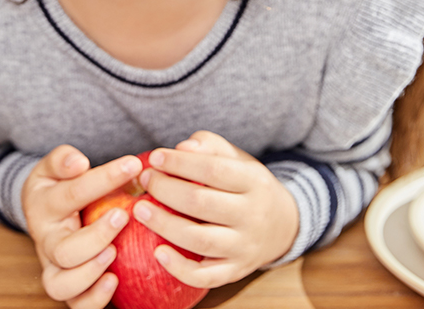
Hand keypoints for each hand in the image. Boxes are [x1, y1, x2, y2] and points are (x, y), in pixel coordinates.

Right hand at [22, 145, 142, 307]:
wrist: (42, 212)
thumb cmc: (56, 185)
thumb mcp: (52, 166)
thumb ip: (62, 159)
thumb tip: (79, 163)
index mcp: (43, 206)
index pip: (71, 194)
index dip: (104, 179)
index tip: (133, 165)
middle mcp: (45, 241)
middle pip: (63, 250)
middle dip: (96, 236)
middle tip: (122, 216)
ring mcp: (54, 268)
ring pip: (61, 285)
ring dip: (90, 273)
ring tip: (114, 252)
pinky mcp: (67, 288)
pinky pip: (75, 306)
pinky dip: (93, 299)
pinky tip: (115, 280)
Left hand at [133, 131, 298, 289]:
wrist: (283, 224)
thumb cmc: (247, 184)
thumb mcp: (237, 158)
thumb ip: (209, 145)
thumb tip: (182, 147)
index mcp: (254, 181)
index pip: (213, 169)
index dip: (180, 163)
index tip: (155, 157)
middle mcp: (252, 215)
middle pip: (202, 204)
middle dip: (166, 189)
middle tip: (144, 179)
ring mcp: (244, 247)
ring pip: (200, 240)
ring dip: (164, 225)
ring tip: (140, 209)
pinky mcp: (236, 271)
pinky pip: (206, 277)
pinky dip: (180, 269)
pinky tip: (158, 252)